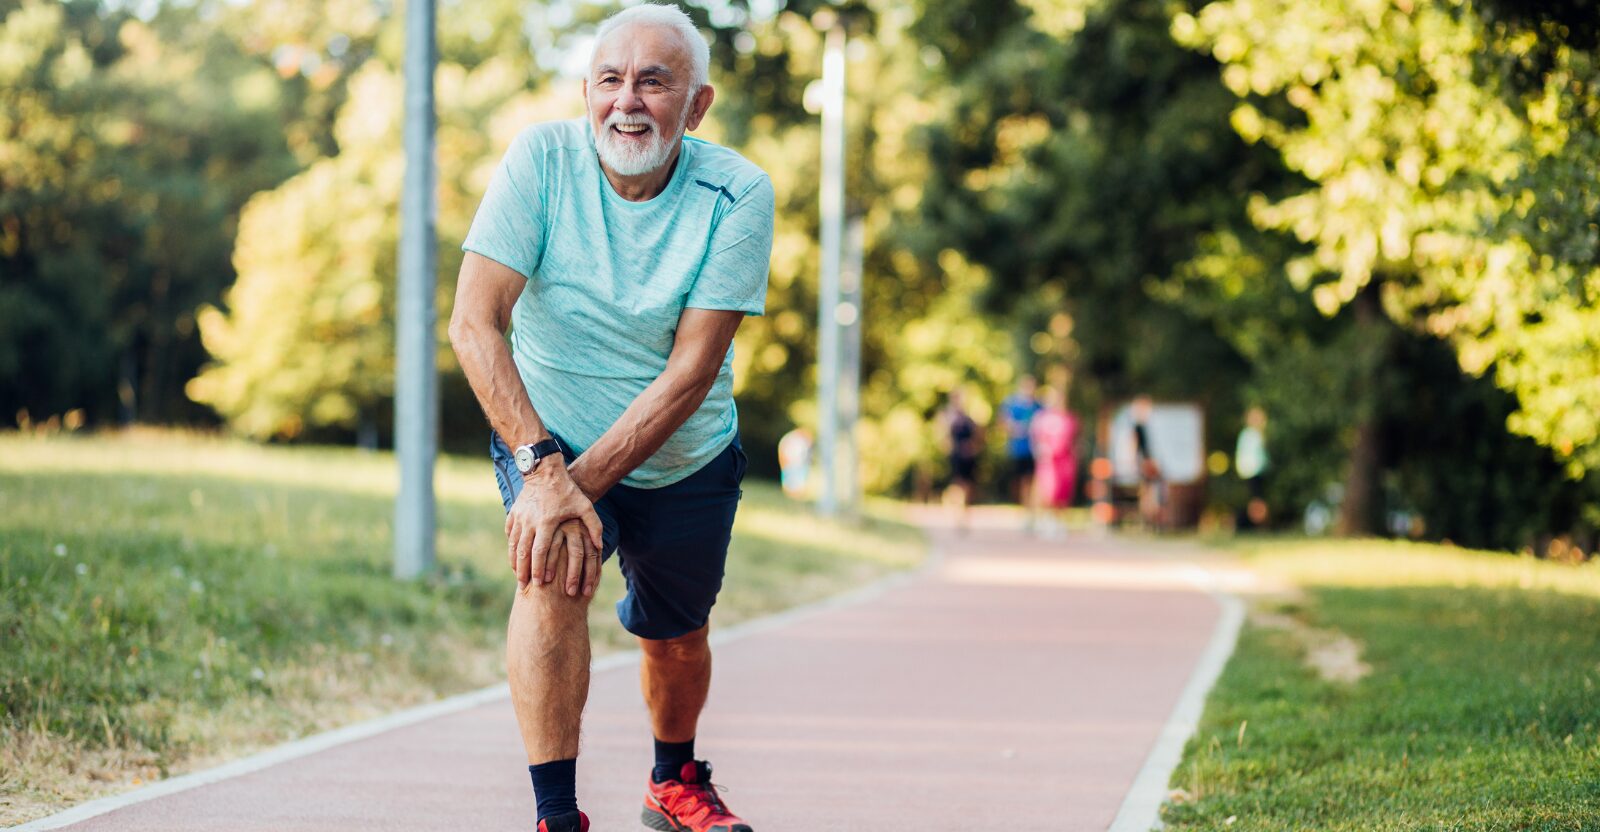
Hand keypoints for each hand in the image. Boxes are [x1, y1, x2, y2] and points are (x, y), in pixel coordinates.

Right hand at [505, 458, 603, 591]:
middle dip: (523, 571)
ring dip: (515, 561)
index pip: (540, 551)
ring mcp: (520, 517)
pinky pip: (510, 534)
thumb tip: (600, 547)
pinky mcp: (514, 512)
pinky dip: (511, 547)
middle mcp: (530, 521)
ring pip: (514, 545)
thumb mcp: (585, 506)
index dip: (538, 569)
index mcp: (547, 522)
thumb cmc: (567, 490)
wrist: (545, 470)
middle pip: (523, 552)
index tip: (539, 583)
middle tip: (524, 585)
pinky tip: (514, 557)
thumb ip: (594, 526)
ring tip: (518, 575)